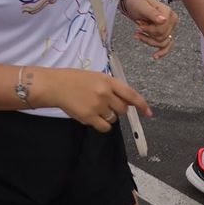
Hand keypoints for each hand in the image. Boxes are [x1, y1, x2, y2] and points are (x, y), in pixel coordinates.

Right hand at [37, 67, 151, 132]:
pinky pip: (105, 127)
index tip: (148, 112)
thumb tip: (125, 101)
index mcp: (108, 80)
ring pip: (113, 118)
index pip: (131, 94)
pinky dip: (101, 125)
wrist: (56, 85)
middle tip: (106, 105)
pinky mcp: (89, 117)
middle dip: (118, 110)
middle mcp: (105, 93)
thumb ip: (110, 87)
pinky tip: (93, 117)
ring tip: (94, 108)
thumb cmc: (74, 79)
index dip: (141, 104)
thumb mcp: (95, 77)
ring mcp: (98, 106)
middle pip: (123, 109)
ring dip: (108, 116)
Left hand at [123, 0, 177, 59]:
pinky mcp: (166, 32)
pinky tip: (155, 56)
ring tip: (138, 36)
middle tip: (138, 28)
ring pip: (163, 43)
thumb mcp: (142, 7)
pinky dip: (162, 52)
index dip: (148, 29)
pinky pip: (168, 45)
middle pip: (162, 37)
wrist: (134, 1)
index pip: (161, 30)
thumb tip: (163, 20)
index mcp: (168, 12)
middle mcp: (172, 20)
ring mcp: (170, 27)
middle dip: (148, 35)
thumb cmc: (137, 2)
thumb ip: (152, 13)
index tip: (139, 24)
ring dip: (149, 41)